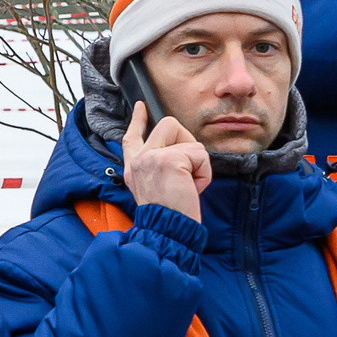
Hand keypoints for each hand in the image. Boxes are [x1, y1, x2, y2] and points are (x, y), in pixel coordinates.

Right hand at [124, 101, 210, 222]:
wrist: (167, 230)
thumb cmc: (167, 215)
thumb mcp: (152, 188)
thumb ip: (157, 167)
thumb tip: (178, 154)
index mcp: (133, 167)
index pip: (132, 136)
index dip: (138, 119)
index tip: (140, 106)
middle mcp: (138, 159)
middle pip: (167, 125)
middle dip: (186, 140)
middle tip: (189, 166)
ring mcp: (152, 157)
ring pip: (187, 138)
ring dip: (197, 160)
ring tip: (189, 184)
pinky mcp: (170, 160)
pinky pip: (200, 154)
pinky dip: (204, 172)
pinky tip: (194, 188)